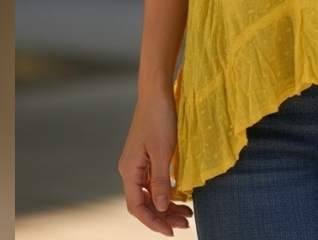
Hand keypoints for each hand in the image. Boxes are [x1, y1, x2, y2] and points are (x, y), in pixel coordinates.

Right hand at [119, 90, 192, 235]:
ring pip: (151, 192)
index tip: (171, 231)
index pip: (136, 206)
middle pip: (145, 202)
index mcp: (129, 170)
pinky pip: (155, 180)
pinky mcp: (148, 155)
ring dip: (167, 205)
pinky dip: (168, 190)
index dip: (153, 221)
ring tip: (187, 213)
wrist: (157, 91)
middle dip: (164, 215)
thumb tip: (162, 208)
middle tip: (186, 223)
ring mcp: (139, 163)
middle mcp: (131, 169)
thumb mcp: (163, 151)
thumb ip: (161, 181)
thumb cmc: (159, 117)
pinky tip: (182, 195)